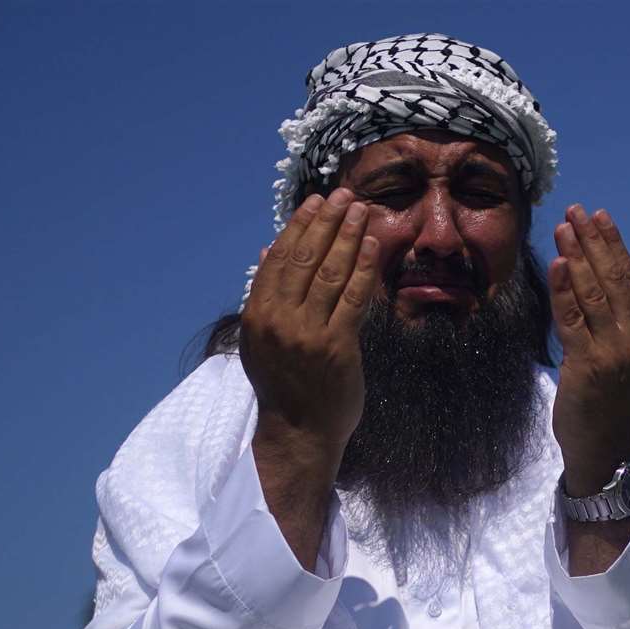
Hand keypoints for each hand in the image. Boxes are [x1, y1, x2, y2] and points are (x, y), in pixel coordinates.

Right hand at [241, 189, 381, 470]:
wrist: (299, 433)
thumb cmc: (284, 386)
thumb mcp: (262, 339)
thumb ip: (266, 295)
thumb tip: (266, 250)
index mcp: (257, 315)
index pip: (279, 258)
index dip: (299, 226)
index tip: (316, 202)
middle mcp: (278, 321)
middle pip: (305, 259)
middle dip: (327, 222)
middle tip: (344, 194)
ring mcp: (307, 334)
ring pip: (330, 273)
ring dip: (348, 236)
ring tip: (362, 210)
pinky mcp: (336, 347)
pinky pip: (353, 298)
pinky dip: (363, 268)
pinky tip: (372, 244)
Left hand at [548, 205, 629, 495]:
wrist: (607, 449)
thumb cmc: (614, 400)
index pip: (629, 277)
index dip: (613, 244)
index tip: (598, 216)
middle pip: (612, 279)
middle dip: (594, 241)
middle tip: (576, 210)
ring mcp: (613, 352)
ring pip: (593, 294)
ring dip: (578, 256)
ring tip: (563, 227)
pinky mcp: (587, 365)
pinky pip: (573, 320)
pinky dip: (564, 290)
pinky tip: (559, 264)